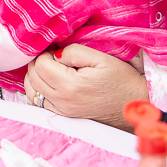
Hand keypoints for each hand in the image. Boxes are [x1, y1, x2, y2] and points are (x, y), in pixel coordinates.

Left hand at [23, 44, 147, 130]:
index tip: (58, 51)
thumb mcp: (101, 58)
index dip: (45, 53)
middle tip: (54, 58)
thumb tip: (55, 54)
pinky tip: (50, 81)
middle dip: (38, 63)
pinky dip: (39, 89)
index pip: (40, 65)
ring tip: (50, 68)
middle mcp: (62, 101)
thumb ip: (74, 51)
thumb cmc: (121, 79)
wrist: (134, 104)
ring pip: (32, 91)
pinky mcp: (64, 115)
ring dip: (35, 76)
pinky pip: (39, 102)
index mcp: (70, 86)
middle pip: (33, 77)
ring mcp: (62, 111)